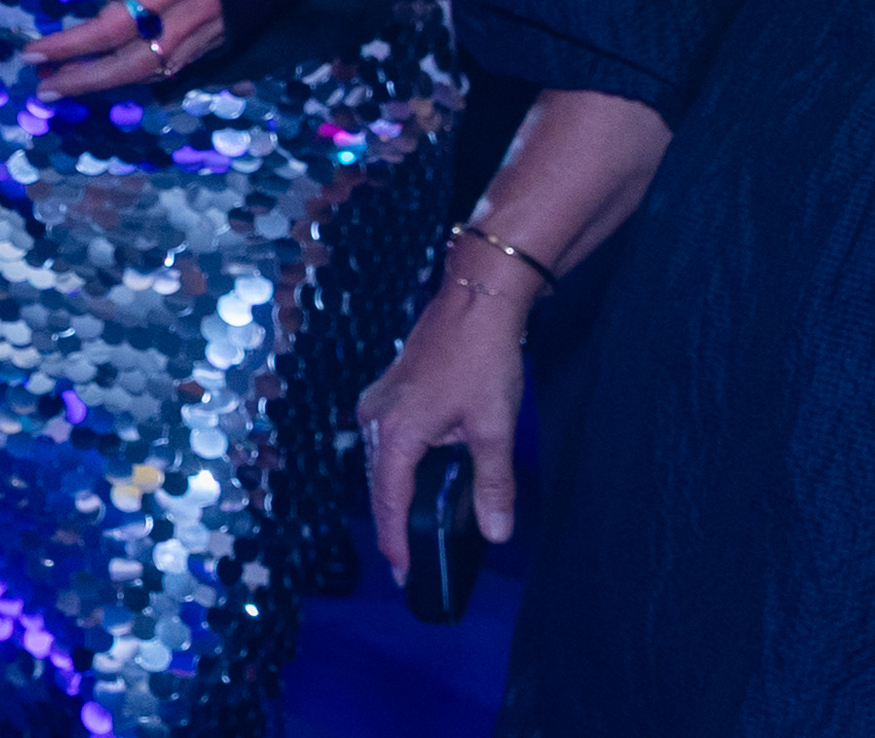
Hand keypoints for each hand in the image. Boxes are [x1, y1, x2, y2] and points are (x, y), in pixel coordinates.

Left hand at [14, 0, 226, 96]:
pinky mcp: (226, 38)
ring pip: (155, 72)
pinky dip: (142, 76)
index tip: (32, 52)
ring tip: (69, 85)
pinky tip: (117, 75)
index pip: (111, 26)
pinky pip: (177, 67)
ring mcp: (213, 32)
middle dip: (84, 80)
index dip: (70, 44)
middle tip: (43, 89)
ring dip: (109, 84)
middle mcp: (193, 16)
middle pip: (131, 63)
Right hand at [356, 268, 531, 581]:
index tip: (403, 574)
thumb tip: (496, 532)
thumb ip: (493, 484)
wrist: (477, 299)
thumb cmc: (483, 358)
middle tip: (408, 561)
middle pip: (380, 483)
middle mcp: (377, 417)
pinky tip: (418, 478)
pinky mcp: (391, 389)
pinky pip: (386, 441)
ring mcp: (380, 399)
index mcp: (396, 431)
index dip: (396, 540)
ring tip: (411, 528)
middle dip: (393, 523)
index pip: (390, 500)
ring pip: (382, 462)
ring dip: (395, 494)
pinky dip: (398, 467)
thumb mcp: (494, 427)